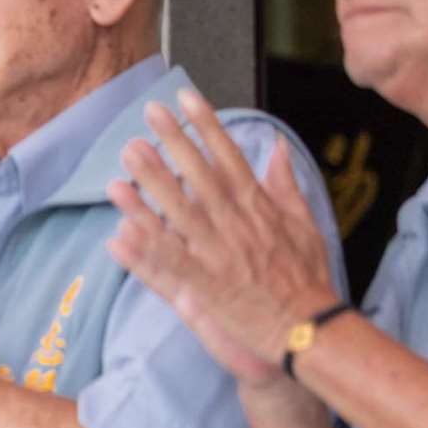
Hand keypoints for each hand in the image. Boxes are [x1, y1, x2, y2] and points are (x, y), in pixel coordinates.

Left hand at [106, 89, 338, 379]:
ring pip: (181, 213)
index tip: (186, 98)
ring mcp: (221, 255)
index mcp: (259, 208)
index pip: (229, 157)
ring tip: (127, 157)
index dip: (206, 125)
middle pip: (201, 175)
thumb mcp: (306, 224)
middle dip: (174, 142)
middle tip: (147, 113)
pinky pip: (171, 265)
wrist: (308, 329)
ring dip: (153, 184)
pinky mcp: (208, 287)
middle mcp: (238, 225)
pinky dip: (146, 250)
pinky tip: (118, 234)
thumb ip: (285, 184)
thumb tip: (278, 147)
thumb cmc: (308, 278)